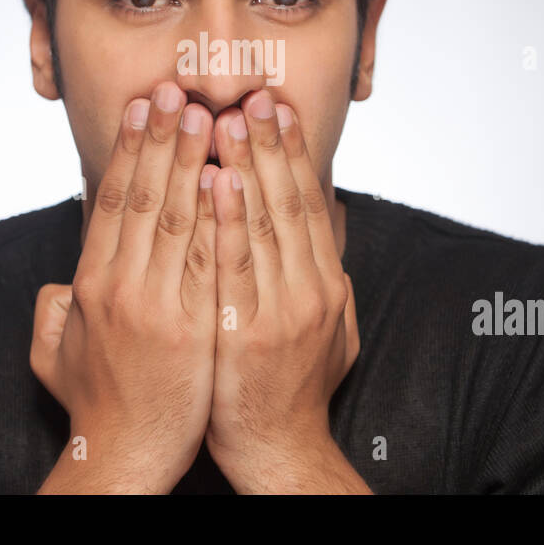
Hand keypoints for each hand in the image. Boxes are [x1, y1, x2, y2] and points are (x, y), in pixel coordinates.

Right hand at [30, 81, 218, 492]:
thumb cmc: (96, 404)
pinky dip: (217, 215)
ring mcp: (157, 306)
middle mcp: (120, 287)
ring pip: (175, 217)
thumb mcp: (53, 354)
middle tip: (178, 89)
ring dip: (191, 161)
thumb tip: (61, 285)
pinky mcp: (192, 326)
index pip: (111, 202)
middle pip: (143, 196)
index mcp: (90, 284)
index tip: (143, 109)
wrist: (124, 455)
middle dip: (162, 138)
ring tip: (206, 115)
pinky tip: (227, 177)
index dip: (129, 151)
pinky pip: (208, 258)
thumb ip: (54, 312)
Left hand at [205, 87, 362, 492]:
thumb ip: (328, 277)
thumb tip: (329, 229)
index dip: (294, 153)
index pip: (309, 203)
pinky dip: (225, 219)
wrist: (278, 450)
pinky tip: (214, 181)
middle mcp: (310, 290)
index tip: (279, 109)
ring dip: (246, 165)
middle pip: (288, 202)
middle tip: (253, 94)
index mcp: (325, 284)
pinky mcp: (246, 333)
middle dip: (270, 143)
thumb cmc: (293, 389)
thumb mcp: (329, 330)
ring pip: (263, 224)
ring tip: (228, 117)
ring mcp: (280, 311)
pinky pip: (233, 265)